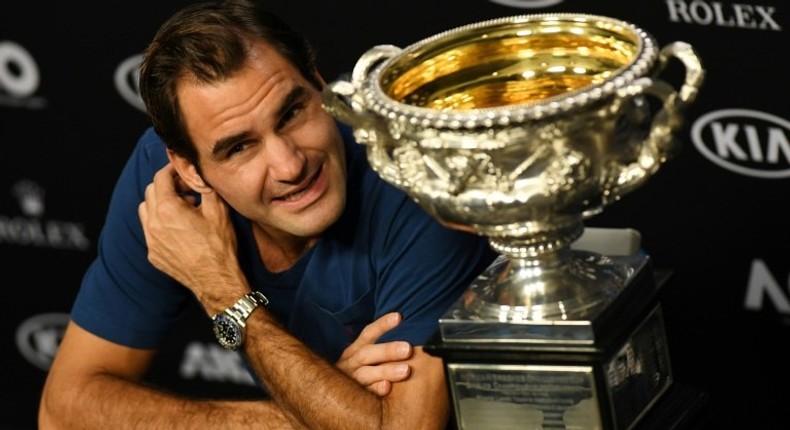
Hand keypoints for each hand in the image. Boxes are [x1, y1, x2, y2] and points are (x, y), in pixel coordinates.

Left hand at [138, 163, 243, 308]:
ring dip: (159, 204)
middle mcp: (153, 224)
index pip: (160, 178)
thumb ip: (205, 186)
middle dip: (166, 186)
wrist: (216, 280)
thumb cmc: (220, 246)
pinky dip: (159, 223)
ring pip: (145, 211)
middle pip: (150, 192)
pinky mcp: (153, 254)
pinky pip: (149, 231)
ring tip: (182, 209)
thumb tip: (198, 171)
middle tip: (186, 190)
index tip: (181, 170)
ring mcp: (151, 241)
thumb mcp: (218, 211)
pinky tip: (179, 229)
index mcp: (168, 209)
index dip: (171, 170)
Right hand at [336, 312, 412, 395]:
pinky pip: (364, 394)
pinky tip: (387, 388)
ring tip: (406, 370)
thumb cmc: (358, 373)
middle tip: (408, 349)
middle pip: (367, 353)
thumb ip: (380, 350)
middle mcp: (350, 363)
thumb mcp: (363, 358)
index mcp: (354, 350)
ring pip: (365, 374)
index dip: (382, 325)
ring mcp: (350, 381)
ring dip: (386, 371)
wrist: (331, 396)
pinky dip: (375, 390)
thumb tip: (407, 338)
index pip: (368, 334)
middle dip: (388, 350)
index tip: (399, 317)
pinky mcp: (352, 397)